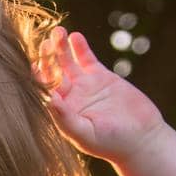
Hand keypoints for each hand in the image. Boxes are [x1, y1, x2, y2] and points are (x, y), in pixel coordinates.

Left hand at [36, 27, 165, 162]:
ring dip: (60, 48)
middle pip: (53, 73)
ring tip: (57, 32)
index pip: (44, 91)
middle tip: (44, 43)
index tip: (33, 65)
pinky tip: (74, 36)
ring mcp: (84, 86)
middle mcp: (69, 97)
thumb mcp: (85, 134)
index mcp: (60, 112)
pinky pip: (87, 59)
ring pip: (67, 62)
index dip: (38, 78)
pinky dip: (80, 48)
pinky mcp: (101, 77)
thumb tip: (47, 100)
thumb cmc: (111, 144)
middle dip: (48, 58)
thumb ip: (65, 118)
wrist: (142, 138)